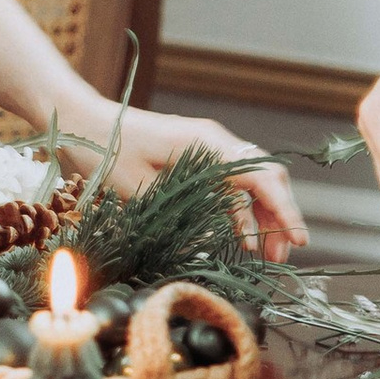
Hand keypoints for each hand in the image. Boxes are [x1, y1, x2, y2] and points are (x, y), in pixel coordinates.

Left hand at [62, 101, 307, 261]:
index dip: (284, 210)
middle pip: (264, 177)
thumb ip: (184, 212)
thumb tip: (216, 241)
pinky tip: (241, 235)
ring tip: (265, 252)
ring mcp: (206, 147)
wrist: (81, 122)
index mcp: (207, 143)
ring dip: (261, 216)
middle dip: (278, 217)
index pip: (261, 176)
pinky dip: (239, 209)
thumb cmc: (106, 151)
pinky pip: (229, 183)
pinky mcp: (195, 157)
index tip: (297, 240)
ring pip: (250, 181)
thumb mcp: (142, 190)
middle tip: (280, 255)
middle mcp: (214, 141)